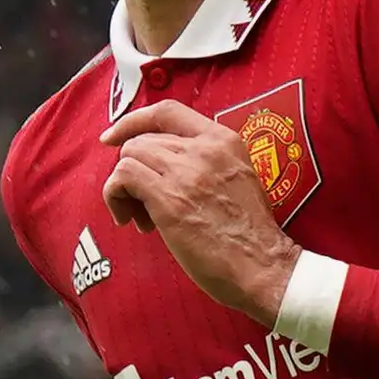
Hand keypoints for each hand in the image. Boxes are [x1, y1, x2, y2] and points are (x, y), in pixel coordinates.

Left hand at [100, 102, 299, 324]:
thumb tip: (163, 166)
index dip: (133, 121)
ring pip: (129, 156)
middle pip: (143, 140)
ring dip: (124, 188)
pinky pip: (122, 178)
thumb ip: (207, 164)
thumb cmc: (251, 236)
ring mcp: (186, 172)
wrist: (264, 267)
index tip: (114, 137)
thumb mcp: (239, 179)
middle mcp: (204, 149)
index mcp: (224, 140)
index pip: (166, 111)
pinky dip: (116, 197)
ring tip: (140, 218)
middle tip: (142, 205)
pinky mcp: (169, 198)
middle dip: (134, 170)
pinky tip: (129, 221)